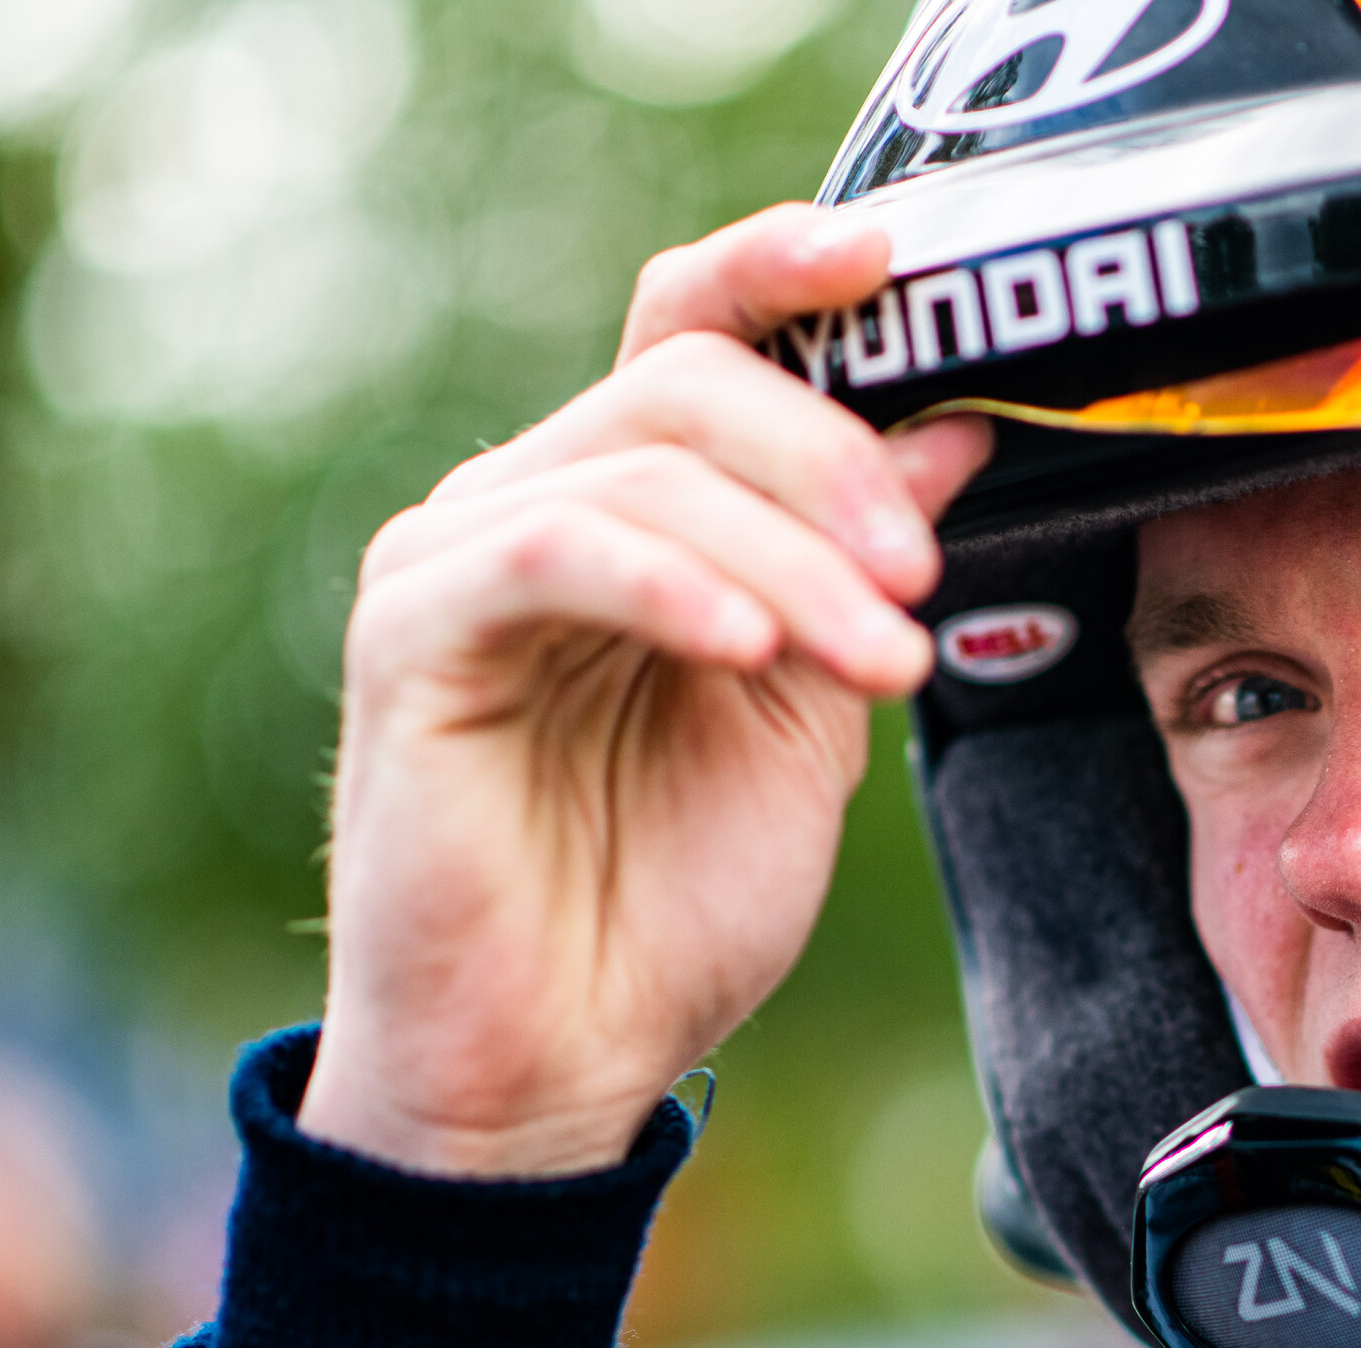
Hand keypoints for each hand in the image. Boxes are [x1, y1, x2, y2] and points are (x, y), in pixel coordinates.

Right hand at [299, 205, 992, 1175]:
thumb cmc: (664, 909)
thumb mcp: (812, 721)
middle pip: (690, 380)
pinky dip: (673, 582)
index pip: (698, 332)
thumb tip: (949, 433)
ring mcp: (457, 559)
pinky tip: (750, 652)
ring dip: (795, 556)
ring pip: (645, 466)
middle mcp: (532, 503)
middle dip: (837, 464)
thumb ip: (860, 573)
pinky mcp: (411, 635)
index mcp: (633, 513)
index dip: (788, 271)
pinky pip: (553, 550)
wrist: (554, 1069)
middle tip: (923, 577)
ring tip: (882, 663)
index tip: (903, 264)